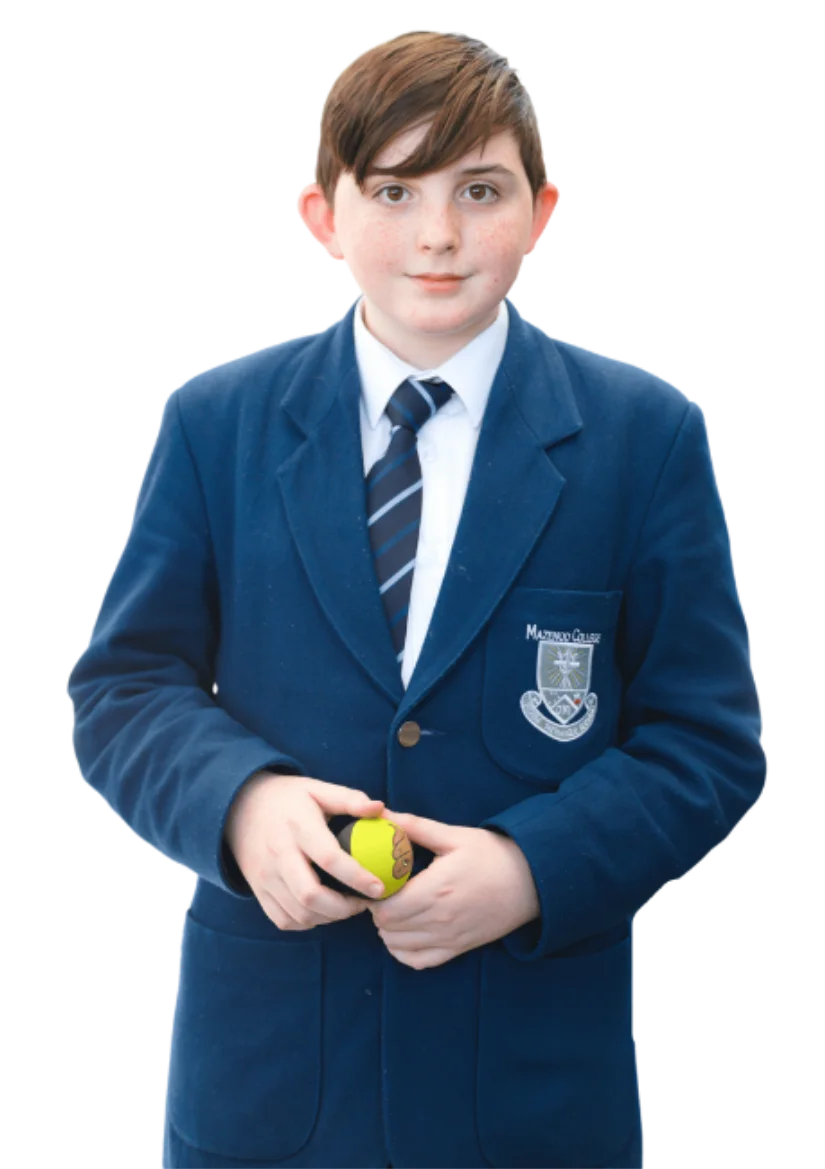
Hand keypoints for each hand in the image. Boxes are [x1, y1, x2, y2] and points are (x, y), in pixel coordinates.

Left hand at [368, 810, 540, 969]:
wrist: (532, 881)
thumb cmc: (493, 855)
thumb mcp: (455, 836)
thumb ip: (416, 827)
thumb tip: (383, 815)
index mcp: (436, 889)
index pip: (386, 907)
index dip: (374, 894)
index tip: (376, 880)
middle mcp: (440, 919)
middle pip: (387, 928)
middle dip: (378, 910)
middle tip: (384, 891)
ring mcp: (449, 938)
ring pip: (398, 947)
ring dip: (389, 930)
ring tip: (396, 908)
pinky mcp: (458, 948)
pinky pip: (418, 962)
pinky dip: (404, 951)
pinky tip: (406, 932)